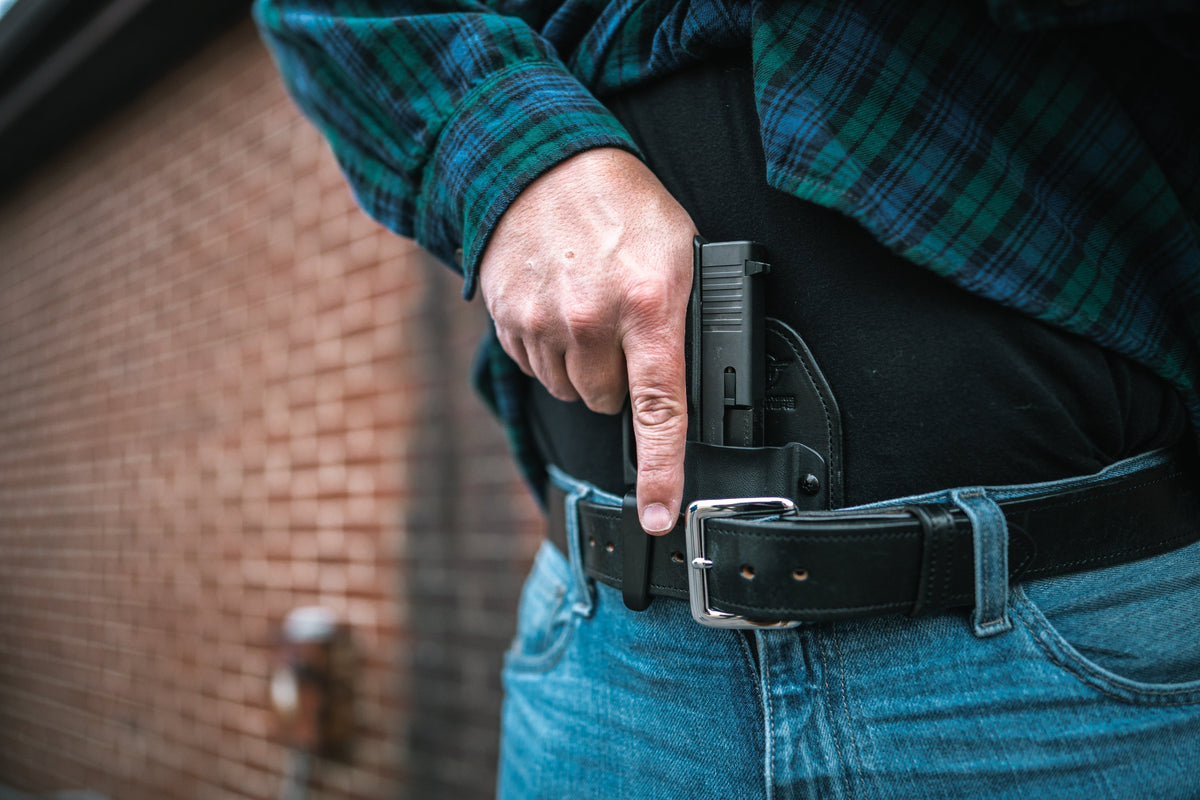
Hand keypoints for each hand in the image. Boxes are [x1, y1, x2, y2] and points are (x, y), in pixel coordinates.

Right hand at [479, 148, 695, 533]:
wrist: (543, 164)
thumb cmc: (622, 208)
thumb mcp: (679, 253)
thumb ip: (683, 321)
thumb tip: (690, 384)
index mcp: (648, 305)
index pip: (660, 408)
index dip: (663, 471)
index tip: (661, 515)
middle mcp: (591, 321)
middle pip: (609, 402)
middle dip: (619, 377)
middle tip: (623, 326)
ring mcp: (543, 323)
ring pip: (571, 391)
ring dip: (583, 366)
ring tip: (589, 309)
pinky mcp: (508, 320)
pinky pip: (536, 368)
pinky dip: (550, 351)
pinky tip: (558, 308)